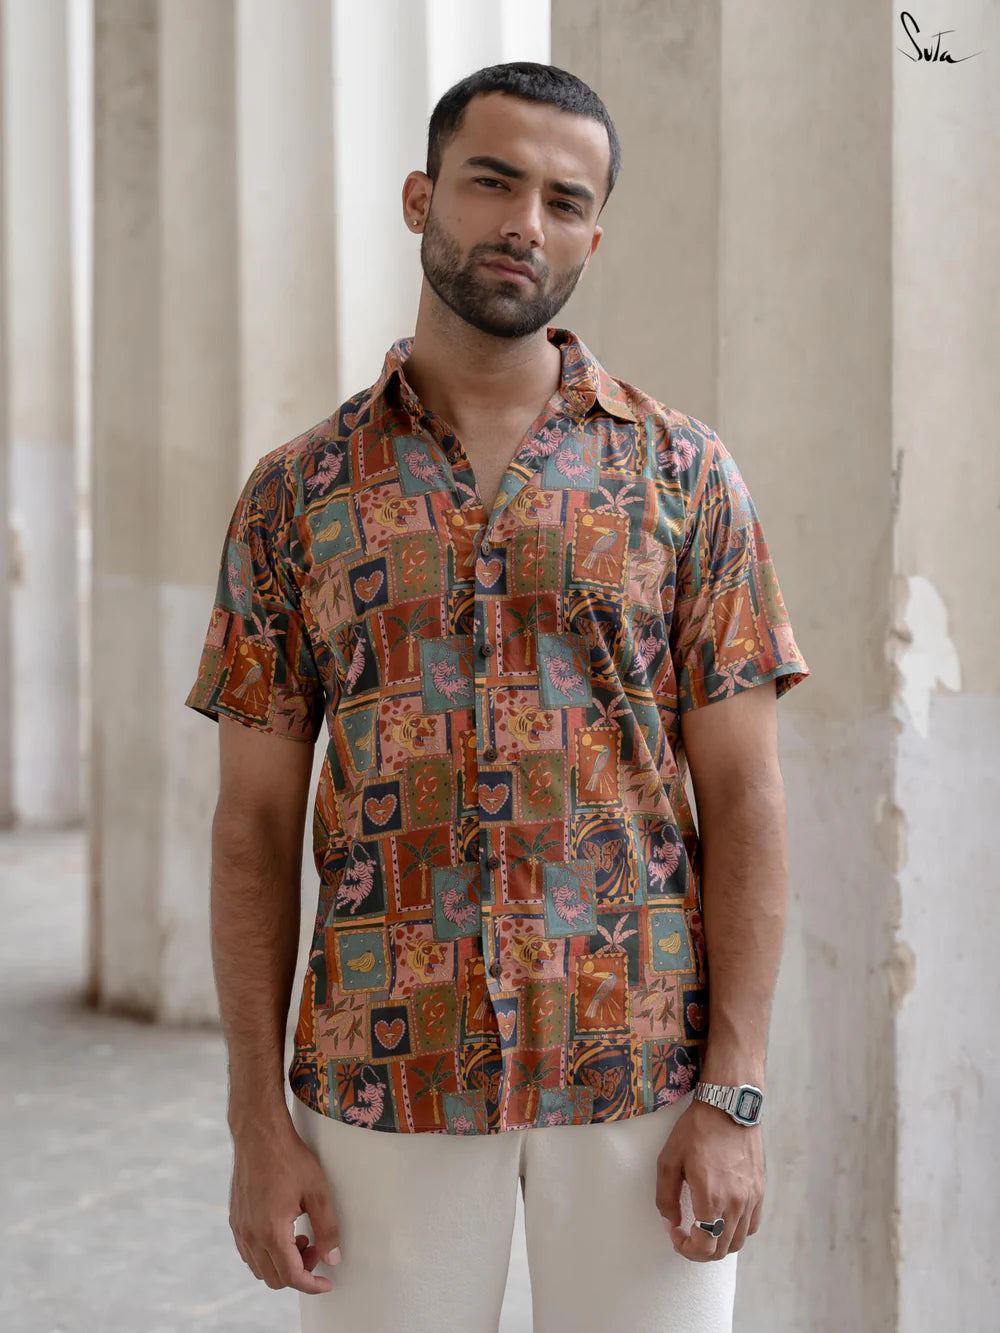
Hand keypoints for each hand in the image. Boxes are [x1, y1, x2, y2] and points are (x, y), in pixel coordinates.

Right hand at [229, 1115, 340, 1293]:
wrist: (259, 1134)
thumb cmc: (289, 1157)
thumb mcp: (318, 1191)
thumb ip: (327, 1229)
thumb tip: (332, 1257)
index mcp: (271, 1232)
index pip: (291, 1277)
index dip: (312, 1285)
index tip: (327, 1282)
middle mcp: (250, 1236)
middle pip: (274, 1278)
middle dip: (299, 1272)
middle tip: (316, 1249)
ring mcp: (239, 1228)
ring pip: (260, 1268)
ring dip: (282, 1263)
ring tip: (301, 1237)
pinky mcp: (235, 1220)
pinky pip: (250, 1252)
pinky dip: (268, 1253)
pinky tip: (284, 1231)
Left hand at [656, 1099, 763, 1261]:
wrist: (728, 1107)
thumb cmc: (696, 1130)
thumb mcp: (668, 1160)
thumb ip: (666, 1197)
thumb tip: (671, 1222)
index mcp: (711, 1197)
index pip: (705, 1247)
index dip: (686, 1249)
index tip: (676, 1234)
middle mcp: (735, 1203)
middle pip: (721, 1249)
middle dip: (700, 1250)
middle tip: (686, 1235)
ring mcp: (751, 1198)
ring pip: (738, 1241)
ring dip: (718, 1243)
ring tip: (703, 1228)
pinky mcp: (759, 1190)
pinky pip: (752, 1225)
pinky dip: (737, 1231)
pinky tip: (723, 1218)